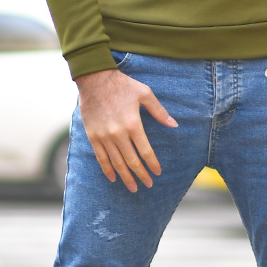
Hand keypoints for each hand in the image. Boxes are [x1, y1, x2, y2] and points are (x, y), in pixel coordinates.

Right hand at [76, 68, 177, 191]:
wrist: (95, 79)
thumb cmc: (123, 85)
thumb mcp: (145, 94)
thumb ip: (159, 111)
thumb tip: (174, 125)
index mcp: (133, 124)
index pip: (145, 151)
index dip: (152, 164)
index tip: (157, 172)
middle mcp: (118, 133)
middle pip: (132, 161)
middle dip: (141, 175)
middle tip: (148, 185)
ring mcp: (104, 136)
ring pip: (116, 163)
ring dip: (126, 177)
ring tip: (133, 188)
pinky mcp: (92, 136)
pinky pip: (100, 158)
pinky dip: (107, 170)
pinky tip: (113, 178)